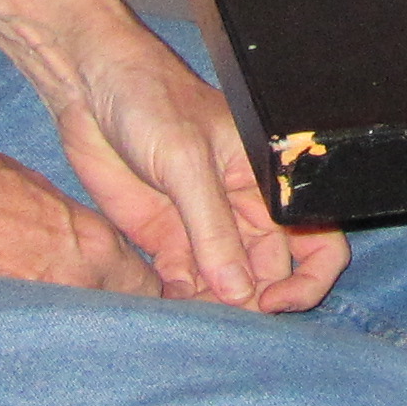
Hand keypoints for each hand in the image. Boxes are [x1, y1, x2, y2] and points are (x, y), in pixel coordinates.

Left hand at [51, 23, 348, 314]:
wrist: (90, 84)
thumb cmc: (150, 99)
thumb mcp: (187, 161)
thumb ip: (212, 227)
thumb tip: (239, 290)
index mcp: (266, 182)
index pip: (316, 240)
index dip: (305, 280)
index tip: (271, 302)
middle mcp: (243, 210)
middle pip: (269, 274)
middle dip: (251, 304)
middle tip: (218, 320)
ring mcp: (203, 228)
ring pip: (227, 287)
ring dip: (214, 309)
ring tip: (189, 320)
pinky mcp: (165, 238)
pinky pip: (185, 285)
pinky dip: (180, 304)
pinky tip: (165, 310)